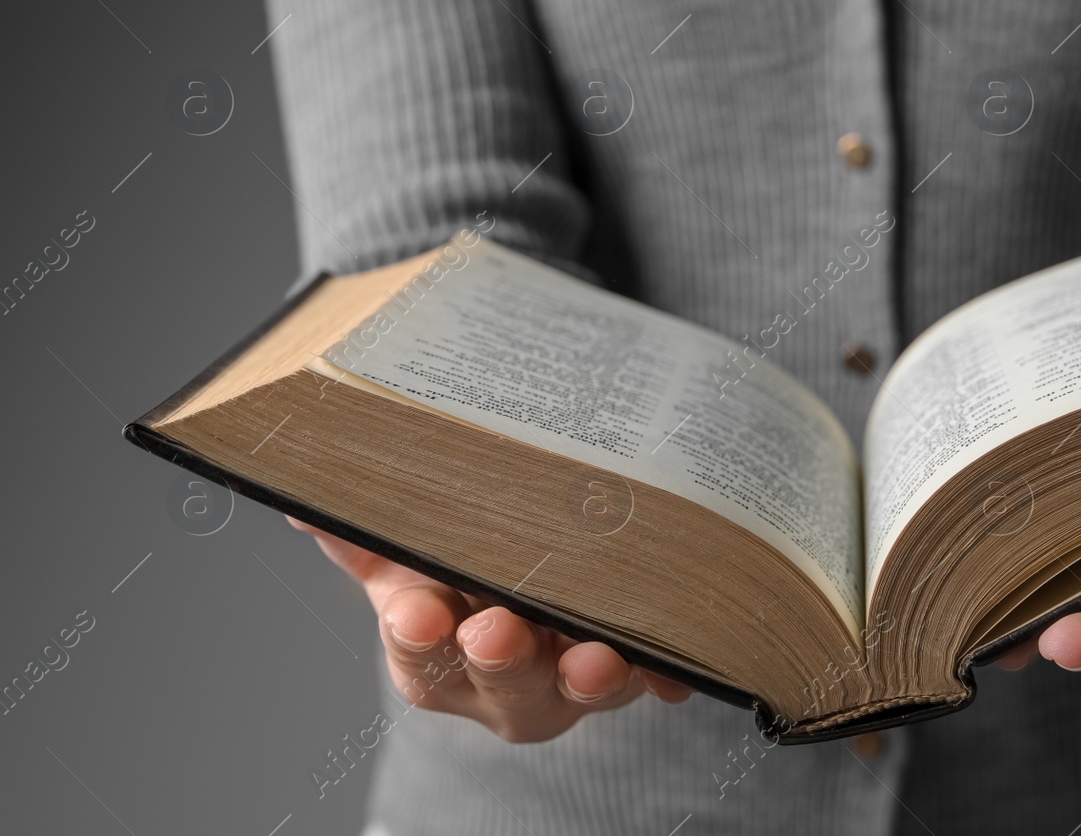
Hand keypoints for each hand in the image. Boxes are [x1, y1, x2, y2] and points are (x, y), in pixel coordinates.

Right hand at [287, 517, 692, 741]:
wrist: (532, 591)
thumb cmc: (458, 572)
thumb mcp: (407, 549)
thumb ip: (364, 526)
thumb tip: (302, 494)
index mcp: (435, 653)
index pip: (418, 650)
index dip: (417, 634)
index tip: (417, 610)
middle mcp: (502, 682)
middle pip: (502, 680)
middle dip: (501, 657)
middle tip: (497, 628)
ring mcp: (569, 682)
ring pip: (579, 688)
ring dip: (589, 675)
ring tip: (597, 657)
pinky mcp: (631, 673)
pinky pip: (651, 680)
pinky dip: (664, 673)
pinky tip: (675, 669)